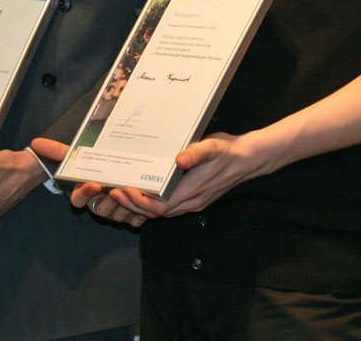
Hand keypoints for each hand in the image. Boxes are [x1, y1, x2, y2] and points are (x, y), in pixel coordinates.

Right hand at [29, 137, 145, 227]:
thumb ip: (62, 151)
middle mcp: (104, 202)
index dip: (84, 195)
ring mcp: (122, 211)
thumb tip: (35, 142)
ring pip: (117, 217)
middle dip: (106, 202)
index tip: (94, 184)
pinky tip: (145, 196)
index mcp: (91, 190)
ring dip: (124, 204)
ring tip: (132, 189)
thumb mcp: (91, 151)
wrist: (154, 173)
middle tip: (115, 189)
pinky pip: (137, 220)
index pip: (78, 200)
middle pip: (98, 211)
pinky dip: (141, 209)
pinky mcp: (141, 215)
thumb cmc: (115, 161)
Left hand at [107, 131, 265, 219]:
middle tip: (113, 192)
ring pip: (162, 213)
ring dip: (141, 206)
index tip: (123, 191)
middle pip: (156, 214)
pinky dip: (152, 205)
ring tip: (122, 194)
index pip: (159, 207)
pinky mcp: (194, 200)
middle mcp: (191, 202)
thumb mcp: (212, 147)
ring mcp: (193, 203)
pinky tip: (142, 195)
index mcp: (193, 191)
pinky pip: (169, 209)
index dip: (139, 203)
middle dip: (133, 205)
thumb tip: (180, 159)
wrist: (247, 160)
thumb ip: (196, 153)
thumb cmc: (227, 152)